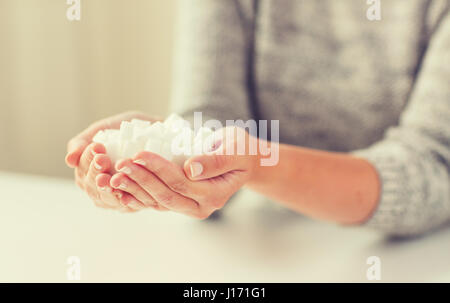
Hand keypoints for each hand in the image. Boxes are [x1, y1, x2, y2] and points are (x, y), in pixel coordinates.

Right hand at [65, 111, 161, 211]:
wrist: (156, 132)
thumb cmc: (126, 131)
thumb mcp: (101, 130)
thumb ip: (82, 143)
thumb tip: (69, 160)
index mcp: (88, 172)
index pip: (82, 170)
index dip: (87, 160)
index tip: (97, 148)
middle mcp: (100, 188)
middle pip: (92, 186)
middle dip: (96, 172)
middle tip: (103, 158)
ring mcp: (117, 198)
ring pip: (107, 198)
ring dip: (108, 187)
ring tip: (111, 176)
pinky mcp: (136, 204)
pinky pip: (129, 206)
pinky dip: (126, 199)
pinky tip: (127, 191)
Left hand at [111, 126, 259, 217]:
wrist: (242, 159)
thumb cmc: (240, 150)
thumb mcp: (234, 149)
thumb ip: (215, 160)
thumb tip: (190, 168)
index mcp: (216, 194)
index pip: (182, 183)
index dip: (159, 169)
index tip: (139, 153)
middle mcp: (202, 207)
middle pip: (167, 196)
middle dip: (142, 180)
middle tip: (121, 164)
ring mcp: (191, 207)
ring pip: (159, 202)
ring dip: (136, 189)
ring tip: (114, 175)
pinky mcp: (181, 202)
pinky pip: (158, 201)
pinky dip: (139, 195)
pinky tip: (121, 188)